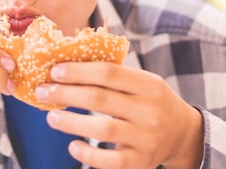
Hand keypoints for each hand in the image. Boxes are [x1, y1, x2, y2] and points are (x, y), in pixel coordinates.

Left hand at [35, 62, 203, 168]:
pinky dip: (89, 154)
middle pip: (101, 99)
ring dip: (71, 122)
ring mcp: (146, 138)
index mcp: (149, 85)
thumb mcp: (142, 82)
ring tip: (50, 117)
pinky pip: (111, 161)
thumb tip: (66, 65)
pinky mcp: (140, 162)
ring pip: (103, 129)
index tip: (55, 71)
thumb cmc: (151, 101)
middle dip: (66, 94)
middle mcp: (150, 111)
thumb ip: (113, 75)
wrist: (183, 134)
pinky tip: (73, 145)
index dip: (79, 71)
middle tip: (42, 92)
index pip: (109, 73)